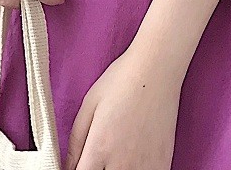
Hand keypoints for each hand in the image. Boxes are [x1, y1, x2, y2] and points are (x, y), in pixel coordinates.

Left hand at [64, 46, 181, 169]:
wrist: (156, 70)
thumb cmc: (121, 82)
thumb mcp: (88, 106)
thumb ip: (75, 143)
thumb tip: (68, 168)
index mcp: (99, 149)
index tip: (80, 164)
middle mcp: (122, 164)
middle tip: (97, 157)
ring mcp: (145, 167)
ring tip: (115, 155)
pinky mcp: (162, 165)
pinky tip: (133, 157)